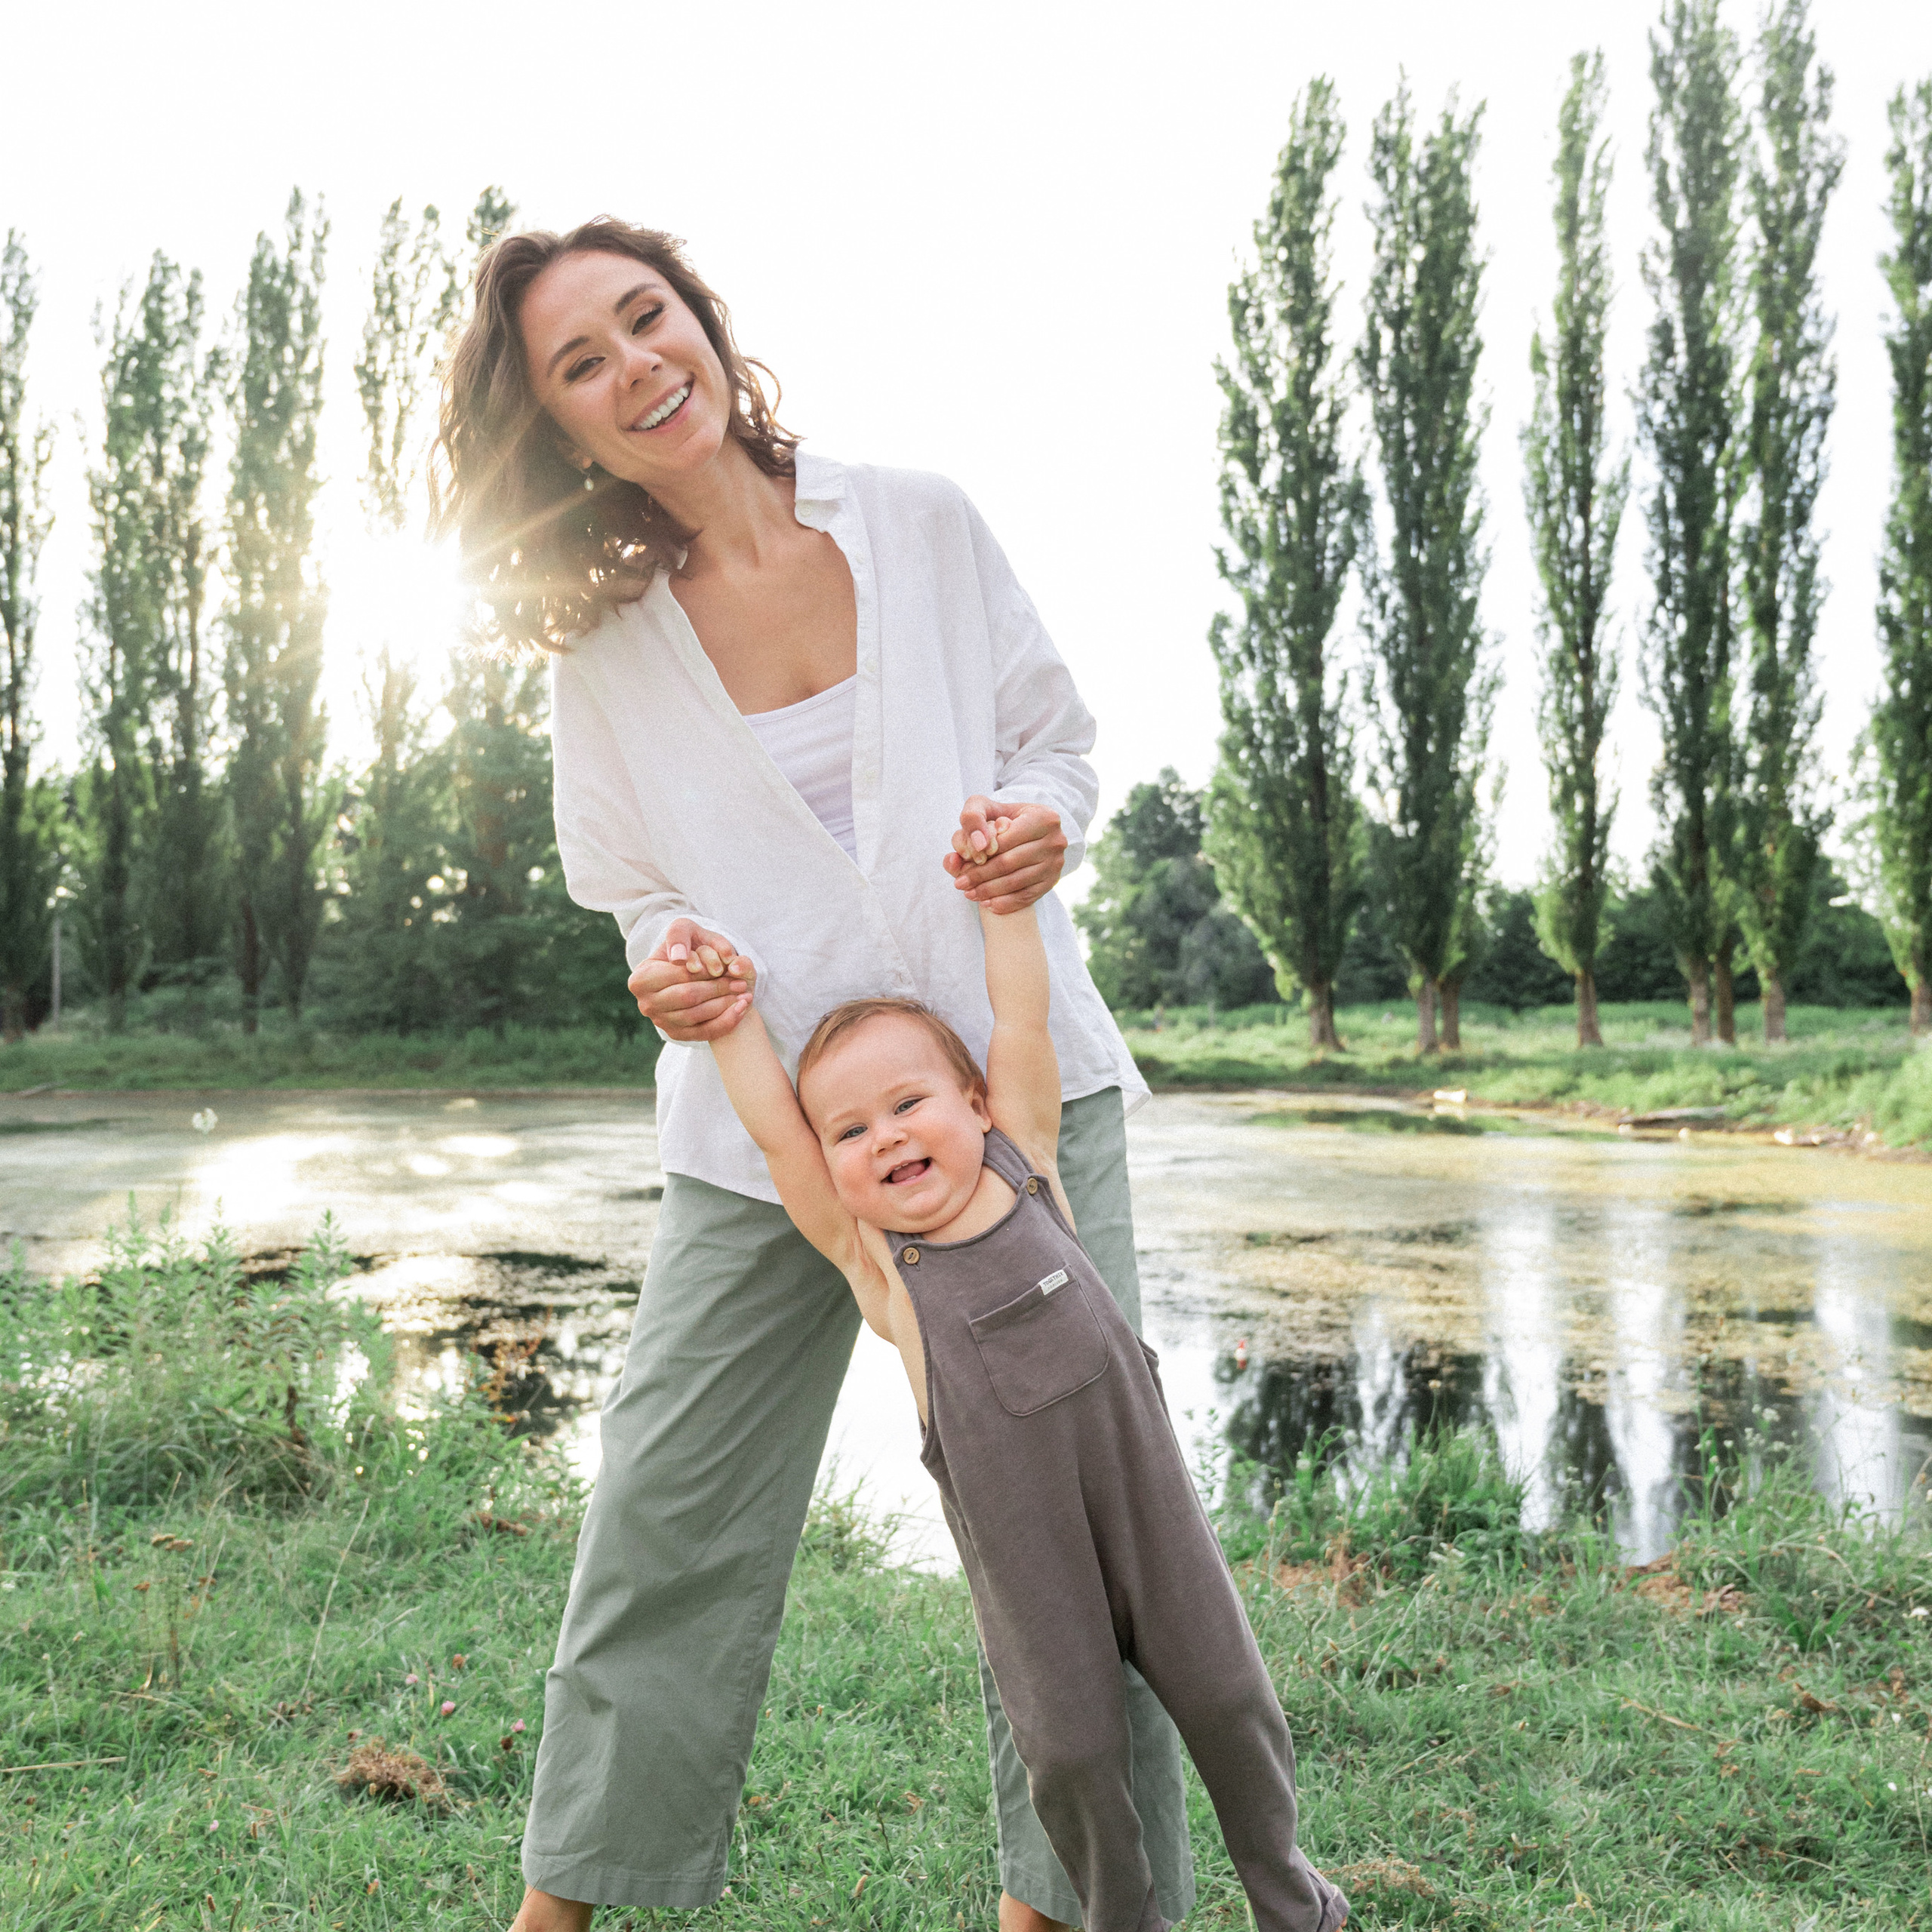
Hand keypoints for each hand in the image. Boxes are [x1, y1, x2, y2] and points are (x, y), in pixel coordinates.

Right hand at [628, 918, 752, 1041]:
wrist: (687, 973)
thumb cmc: (687, 946)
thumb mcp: (684, 930)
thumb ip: (681, 936)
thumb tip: (680, 959)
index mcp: (641, 977)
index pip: (680, 975)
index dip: (706, 971)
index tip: (729, 966)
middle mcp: (646, 1002)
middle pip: (688, 997)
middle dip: (718, 989)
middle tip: (741, 983)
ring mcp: (659, 1021)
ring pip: (695, 1016)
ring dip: (725, 1006)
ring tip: (745, 995)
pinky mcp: (674, 1034)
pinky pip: (702, 1033)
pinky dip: (725, 1022)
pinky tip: (741, 1010)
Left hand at [944, 797, 1067, 913]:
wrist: (1027, 831)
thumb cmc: (1002, 819)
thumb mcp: (985, 807)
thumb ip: (973, 817)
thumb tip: (978, 845)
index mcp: (1043, 817)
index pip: (1004, 841)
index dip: (979, 854)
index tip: (961, 863)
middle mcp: (1055, 840)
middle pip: (1009, 863)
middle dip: (980, 876)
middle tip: (959, 884)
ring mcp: (1056, 863)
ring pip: (1016, 882)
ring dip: (989, 892)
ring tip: (969, 893)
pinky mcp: (1053, 881)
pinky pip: (1027, 897)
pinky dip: (1005, 903)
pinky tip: (987, 903)